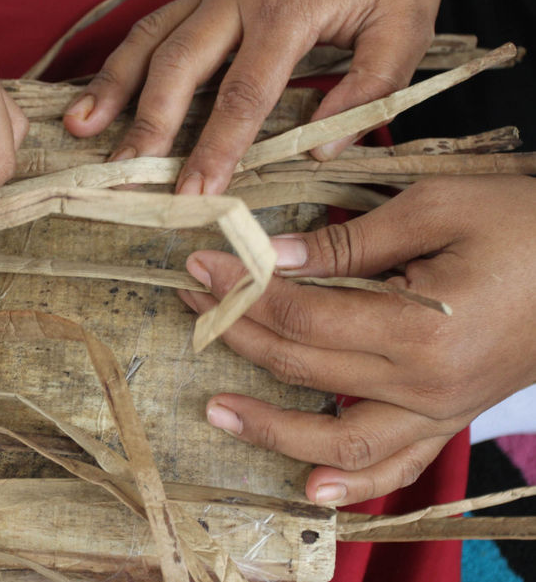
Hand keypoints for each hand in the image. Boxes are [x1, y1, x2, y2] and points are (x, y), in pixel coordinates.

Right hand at [63, 0, 443, 194]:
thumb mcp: (408, 24)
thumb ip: (370, 88)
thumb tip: (318, 150)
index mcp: (287, 9)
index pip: (243, 93)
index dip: (215, 148)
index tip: (195, 193)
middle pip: (177, 65)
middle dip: (147, 124)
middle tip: (124, 174)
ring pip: (150, 38)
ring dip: (112, 85)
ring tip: (80, 127)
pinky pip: (155, 25)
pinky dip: (122, 60)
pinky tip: (99, 91)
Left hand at [178, 176, 535, 505]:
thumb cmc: (528, 222)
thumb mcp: (436, 208)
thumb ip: (347, 242)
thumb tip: (270, 258)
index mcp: (421, 328)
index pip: (302, 316)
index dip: (242, 291)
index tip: (201, 265)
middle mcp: (427, 385)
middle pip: (304, 369)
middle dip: (238, 333)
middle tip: (193, 302)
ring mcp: (442, 410)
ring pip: (341, 439)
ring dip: (272, 429)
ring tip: (216, 410)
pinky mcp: (452, 416)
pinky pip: (399, 464)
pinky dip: (354, 482)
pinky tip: (311, 486)